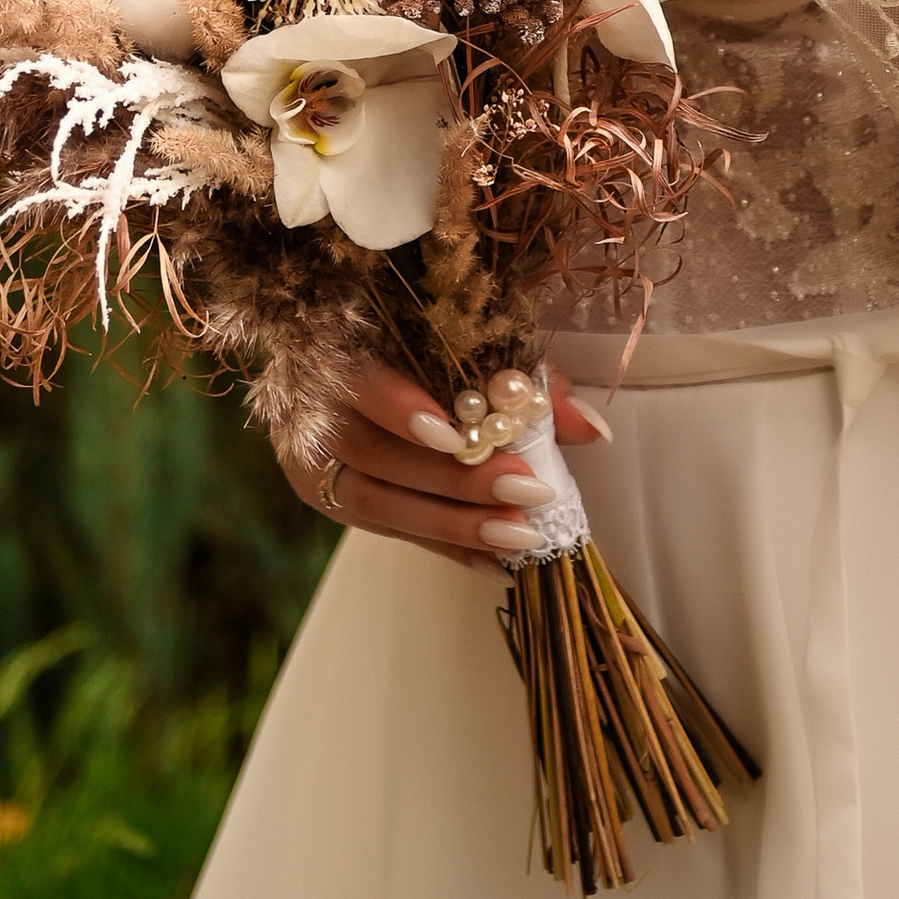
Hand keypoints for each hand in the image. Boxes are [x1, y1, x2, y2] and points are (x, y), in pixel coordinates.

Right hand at [278, 359, 613, 569]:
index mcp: (330, 351)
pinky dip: (446, 547)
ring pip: (379, 503)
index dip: (399, 409)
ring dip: (454, 524)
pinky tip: (496, 562)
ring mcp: (312, 464)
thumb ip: (522, 375)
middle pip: (375, 456)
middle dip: (454, 479)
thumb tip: (591, 428)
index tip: (454, 433)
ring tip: (519, 534)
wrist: (322, 356)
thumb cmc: (404, 336)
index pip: (356, 382)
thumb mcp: (463, 339)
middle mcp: (308, 412)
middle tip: (526, 489)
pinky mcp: (330, 502)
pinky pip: (391, 532)